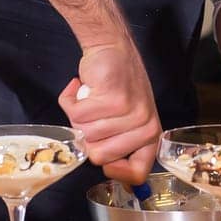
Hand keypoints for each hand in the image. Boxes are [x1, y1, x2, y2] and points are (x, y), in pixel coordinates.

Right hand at [59, 40, 160, 185]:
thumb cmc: (117, 84)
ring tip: (90, 98)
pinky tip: (81, 88)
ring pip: (85, 134)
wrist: (111, 47)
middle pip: (98, 156)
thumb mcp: (128, 117)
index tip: (104, 163)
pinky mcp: (113, 99)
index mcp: (150, 135)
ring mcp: (130, 113)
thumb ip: (120, 142)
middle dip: (86, 136)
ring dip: (78, 115)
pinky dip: (71, 101)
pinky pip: (77, 114)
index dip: (115, 172)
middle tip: (94, 114)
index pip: (138, 173)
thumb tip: (108, 170)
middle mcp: (145, 126)